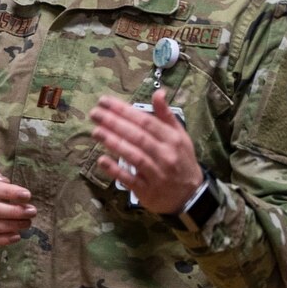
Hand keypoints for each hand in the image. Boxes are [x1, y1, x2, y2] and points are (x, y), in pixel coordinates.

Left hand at [91, 91, 203, 215]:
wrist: (191, 195)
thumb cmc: (181, 160)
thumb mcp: (179, 136)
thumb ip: (166, 115)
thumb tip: (159, 92)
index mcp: (172, 139)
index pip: (146, 121)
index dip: (124, 110)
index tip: (105, 101)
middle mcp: (165, 155)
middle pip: (137, 136)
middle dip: (114, 123)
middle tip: (95, 114)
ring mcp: (156, 174)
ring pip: (133, 156)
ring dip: (113, 143)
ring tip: (95, 131)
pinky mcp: (147, 191)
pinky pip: (130, 179)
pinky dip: (115, 170)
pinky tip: (101, 160)